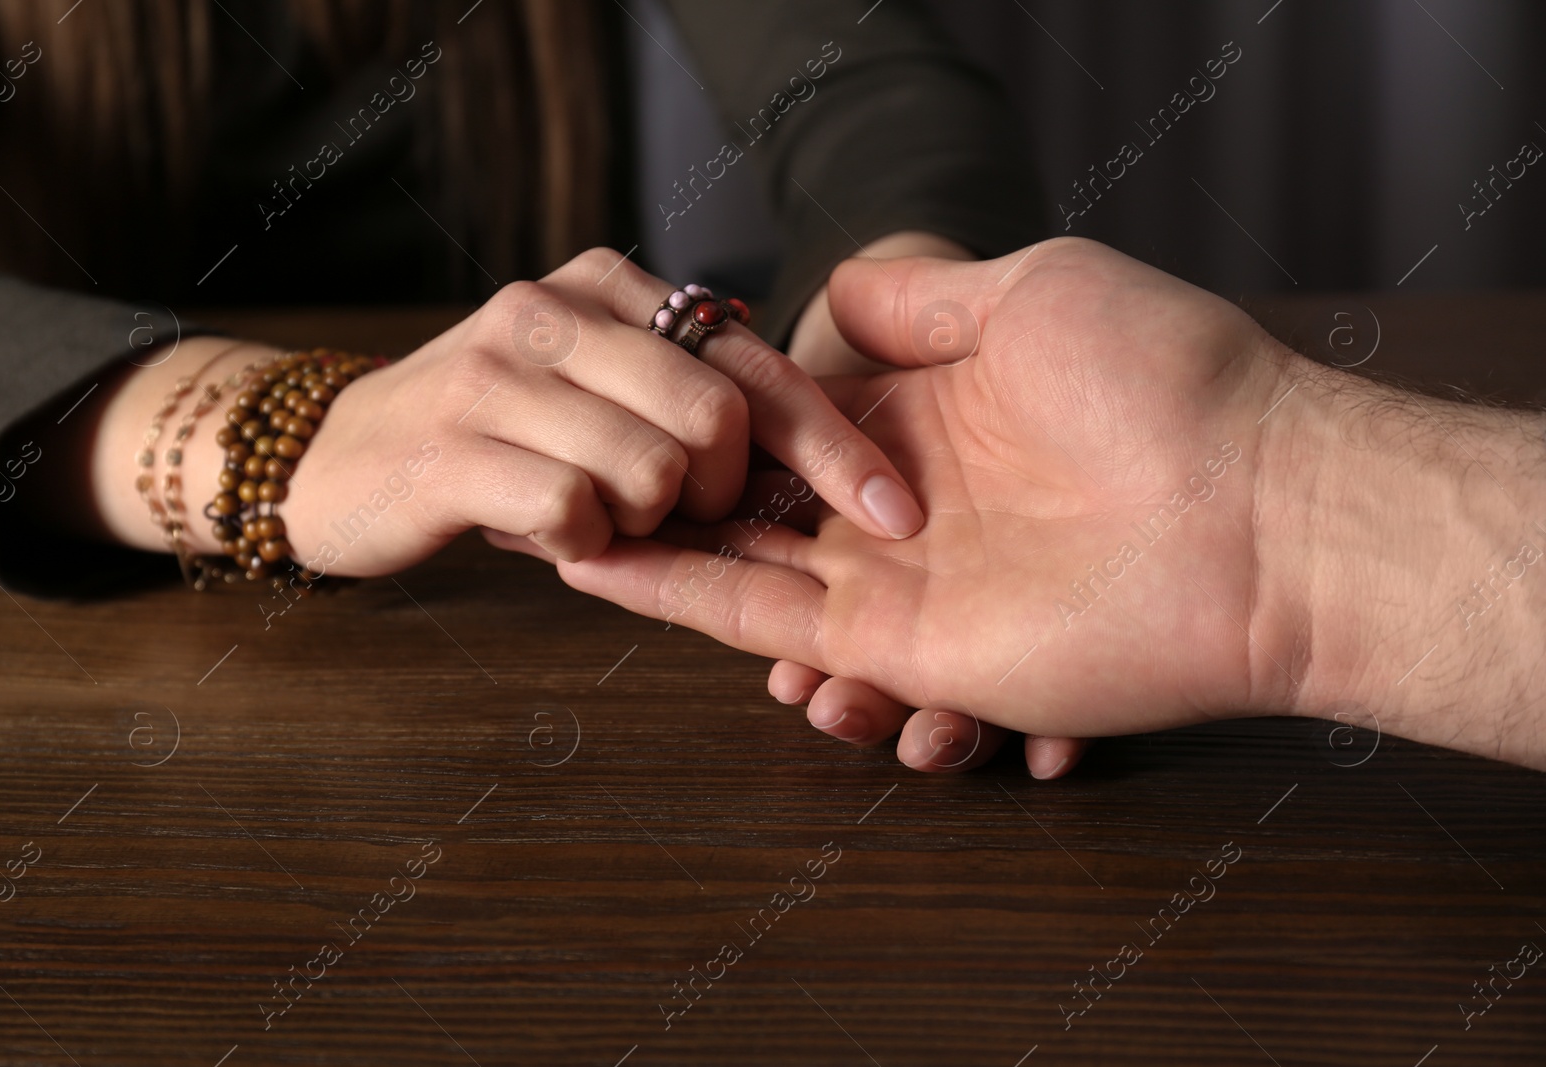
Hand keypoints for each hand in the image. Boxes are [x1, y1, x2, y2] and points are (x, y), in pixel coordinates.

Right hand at [86, 249, 925, 576]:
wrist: (336, 457)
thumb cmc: (498, 435)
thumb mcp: (593, 384)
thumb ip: (686, 385)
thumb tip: (809, 440)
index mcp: (611, 286)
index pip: (754, 361)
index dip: (834, 444)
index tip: (894, 513)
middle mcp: (557, 309)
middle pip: (716, 416)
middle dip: (725, 494)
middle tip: (672, 513)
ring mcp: (497, 374)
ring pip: (651, 471)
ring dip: (644, 524)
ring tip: (592, 512)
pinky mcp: (451, 450)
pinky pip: (575, 515)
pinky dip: (583, 546)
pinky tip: (550, 535)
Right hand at [554, 238, 1302, 755]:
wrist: (1255, 516)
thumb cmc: (1163, 381)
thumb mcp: (1029, 290)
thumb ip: (916, 300)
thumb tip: (830, 293)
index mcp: (922, 413)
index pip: (783, 415)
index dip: (703, 407)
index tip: (622, 390)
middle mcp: (894, 501)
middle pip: (747, 498)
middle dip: (661, 486)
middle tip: (565, 464)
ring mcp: (889, 576)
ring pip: (734, 566)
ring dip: (647, 548)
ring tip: (560, 522)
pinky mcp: (891, 640)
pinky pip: (757, 622)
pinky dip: (672, 597)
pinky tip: (595, 565)